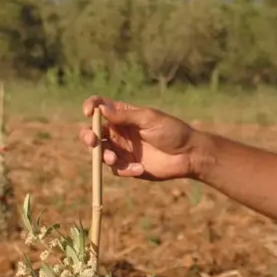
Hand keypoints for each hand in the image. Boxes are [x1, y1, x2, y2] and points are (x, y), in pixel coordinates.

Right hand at [80, 96, 200, 181]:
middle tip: (92, 141)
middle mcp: (119, 131)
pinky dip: (124, 169)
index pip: (100, 107)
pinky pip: (115, 169)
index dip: (91, 107)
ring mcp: (122, 149)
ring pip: (99, 152)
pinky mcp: (127, 166)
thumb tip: (101, 109)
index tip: (89, 112)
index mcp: (123, 115)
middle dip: (88, 136)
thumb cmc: (172, 131)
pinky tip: (140, 168)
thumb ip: (125, 116)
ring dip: (103, 155)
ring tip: (114, 158)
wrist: (188, 155)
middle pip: (93, 132)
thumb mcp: (149, 119)